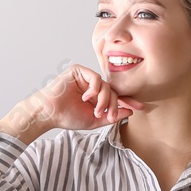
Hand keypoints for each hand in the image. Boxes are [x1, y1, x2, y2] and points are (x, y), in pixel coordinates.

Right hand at [7, 64, 143, 133]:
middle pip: (113, 91)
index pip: (116, 96)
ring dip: (105, 99)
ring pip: (106, 85)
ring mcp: (85, 77)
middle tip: (110, 115)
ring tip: (97, 110)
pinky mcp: (78, 70)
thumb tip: (130, 111)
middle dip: (114, 104)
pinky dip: (95, 89)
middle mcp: (92, 85)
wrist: (50, 113)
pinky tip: (87, 98)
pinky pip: (95, 78)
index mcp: (96, 96)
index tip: (140, 107)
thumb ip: (111, 115)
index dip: (128, 101)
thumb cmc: (68, 116)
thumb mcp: (94, 120)